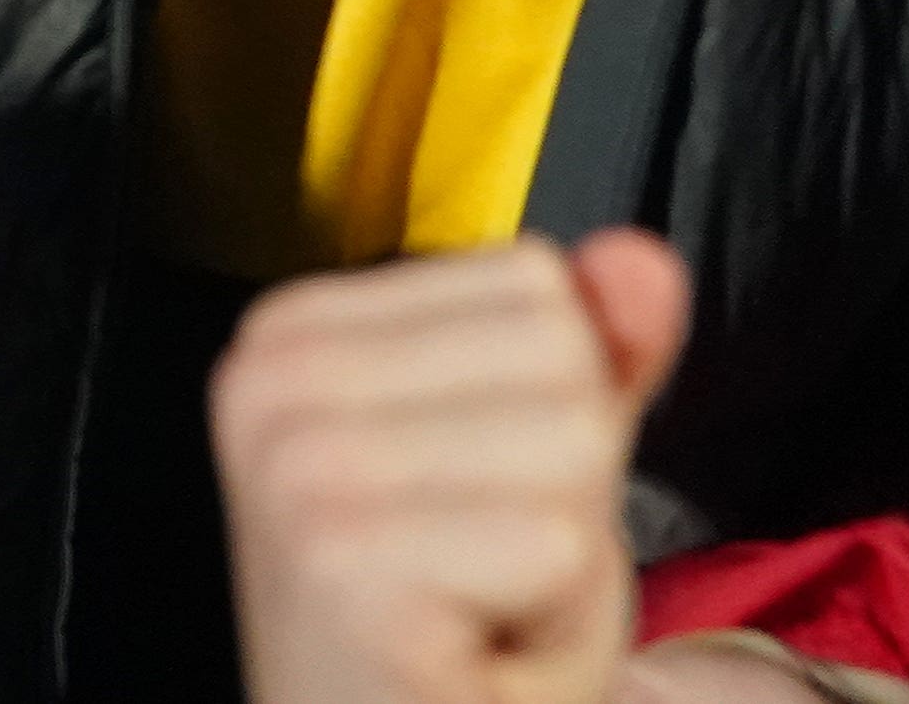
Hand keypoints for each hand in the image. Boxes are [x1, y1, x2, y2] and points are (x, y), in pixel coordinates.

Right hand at [214, 232, 690, 703]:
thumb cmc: (457, 640)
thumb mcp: (533, 470)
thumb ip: (587, 351)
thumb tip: (639, 261)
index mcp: (293, 332)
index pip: (532, 283)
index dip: (545, 410)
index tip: (469, 502)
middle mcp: (269, 383)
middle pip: (559, 355)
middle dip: (567, 483)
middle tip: (484, 569)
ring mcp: (297, 474)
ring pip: (571, 442)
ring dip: (567, 557)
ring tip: (483, 606)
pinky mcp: (345, 568)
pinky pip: (558, 542)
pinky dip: (555, 618)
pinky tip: (473, 647)